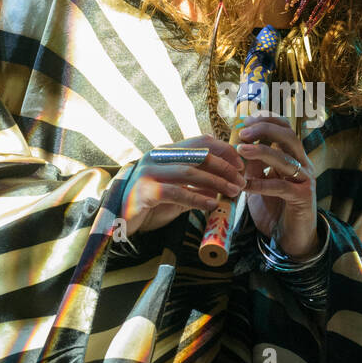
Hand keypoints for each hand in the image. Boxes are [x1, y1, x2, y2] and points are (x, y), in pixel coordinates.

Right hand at [118, 135, 246, 234]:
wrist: (120, 220)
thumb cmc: (151, 205)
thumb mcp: (178, 191)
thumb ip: (197, 184)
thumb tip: (226, 184)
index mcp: (166, 152)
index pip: (200, 141)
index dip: (224, 151)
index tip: (240, 166)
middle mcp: (156, 157)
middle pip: (198, 155)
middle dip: (224, 168)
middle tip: (241, 182)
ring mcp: (148, 172)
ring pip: (189, 172)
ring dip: (215, 182)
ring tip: (233, 193)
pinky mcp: (144, 191)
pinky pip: (175, 192)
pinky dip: (196, 198)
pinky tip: (211, 205)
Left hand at [237, 111, 318, 257]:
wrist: (292, 238)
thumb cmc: (275, 209)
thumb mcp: (260, 182)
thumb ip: (253, 166)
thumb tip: (239, 146)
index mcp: (294, 157)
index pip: (285, 128)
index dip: (267, 120)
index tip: (245, 121)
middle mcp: (303, 164)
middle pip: (289, 136)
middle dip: (265, 129)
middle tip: (242, 132)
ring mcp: (305, 180)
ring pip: (285, 158)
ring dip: (262, 151)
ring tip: (241, 149)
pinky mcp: (303, 197)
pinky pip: (281, 186)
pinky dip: (261, 184)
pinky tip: (245, 186)